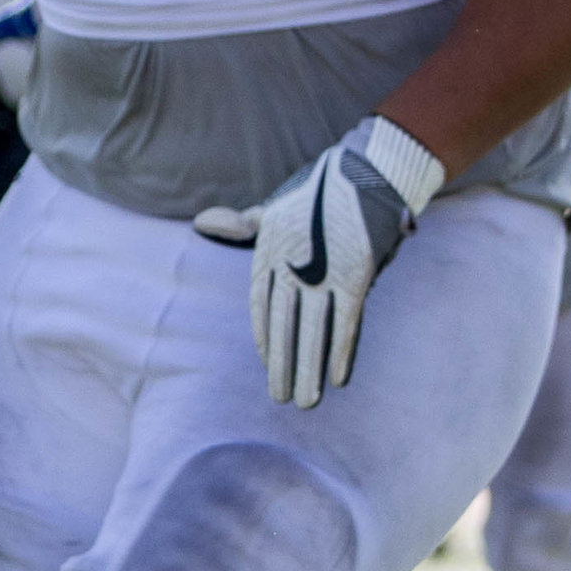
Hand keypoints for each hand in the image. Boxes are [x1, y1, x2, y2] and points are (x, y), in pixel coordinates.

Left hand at [194, 115, 444, 408]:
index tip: (267, 364)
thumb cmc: (317, 188)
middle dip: (283, 366)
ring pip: (313, 332)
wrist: (367, 168)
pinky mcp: (356, 275)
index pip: (261, 307)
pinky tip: (339, 378)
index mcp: (270, 252)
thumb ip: (242, 224)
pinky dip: (342, 351)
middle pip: (284, 327)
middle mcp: (293, 267)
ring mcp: (325, 273)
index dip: (264, 338)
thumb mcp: (274, 206)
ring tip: (307, 401)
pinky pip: (347, 322)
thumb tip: (202, 223)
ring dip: (310, 370)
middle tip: (281, 399)